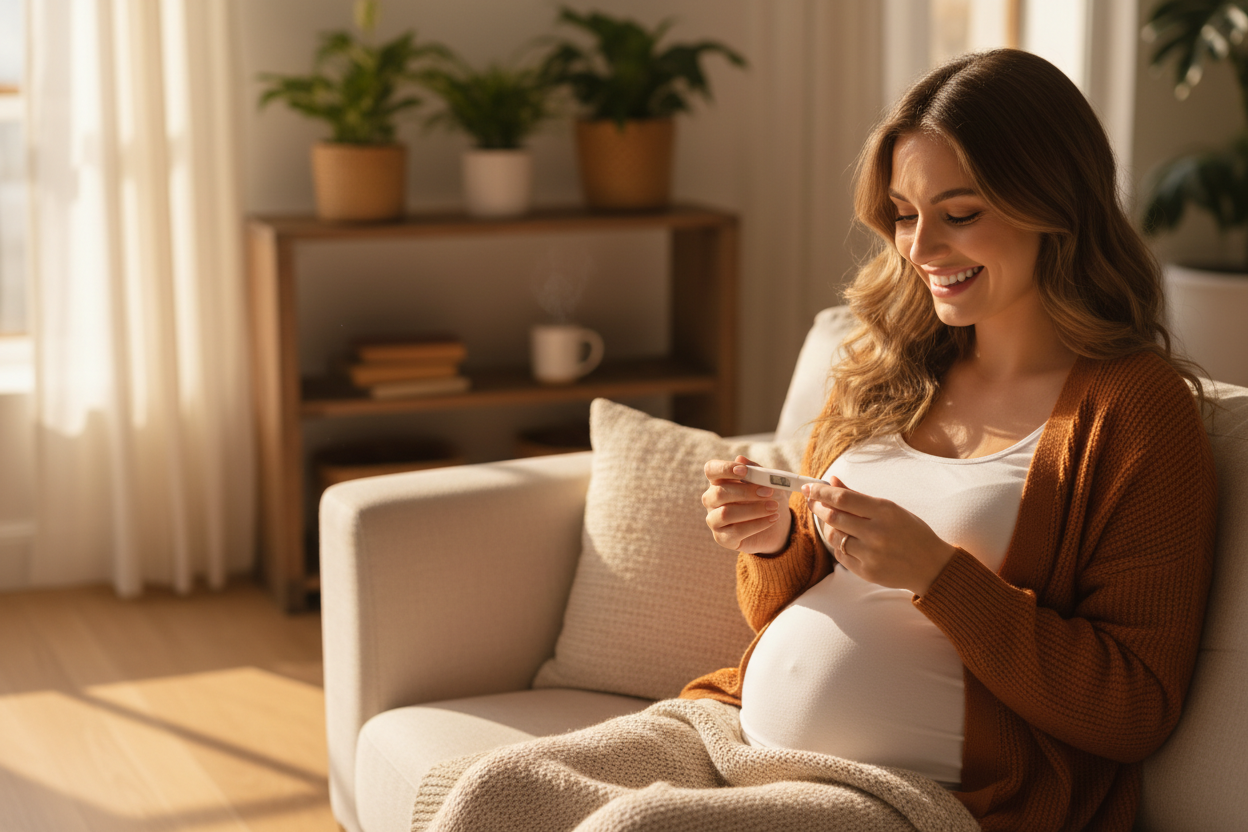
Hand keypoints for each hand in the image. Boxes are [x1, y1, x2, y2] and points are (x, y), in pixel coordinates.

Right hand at [702, 456, 792, 553]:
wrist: (778, 525)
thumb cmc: (769, 498)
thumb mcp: (768, 481)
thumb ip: (755, 471)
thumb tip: (740, 458)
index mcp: (719, 481)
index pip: (711, 470)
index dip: (725, 469)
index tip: (744, 470)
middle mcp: (712, 500)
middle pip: (719, 493)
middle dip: (745, 492)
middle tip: (768, 492)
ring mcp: (714, 520)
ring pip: (725, 513)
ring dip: (753, 510)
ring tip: (773, 507)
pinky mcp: (723, 538)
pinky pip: (736, 531)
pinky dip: (757, 524)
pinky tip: (772, 519)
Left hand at [804, 478, 955, 594]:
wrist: (932, 566)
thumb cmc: (912, 532)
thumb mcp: (890, 509)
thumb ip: (858, 496)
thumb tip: (832, 481)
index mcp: (884, 512)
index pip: (843, 498)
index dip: (821, 492)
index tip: (809, 487)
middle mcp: (876, 533)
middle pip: (833, 517)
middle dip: (817, 506)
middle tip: (811, 500)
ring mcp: (871, 554)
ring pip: (834, 537)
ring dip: (827, 526)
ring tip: (830, 519)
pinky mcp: (867, 572)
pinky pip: (840, 555)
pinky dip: (838, 545)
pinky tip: (844, 539)